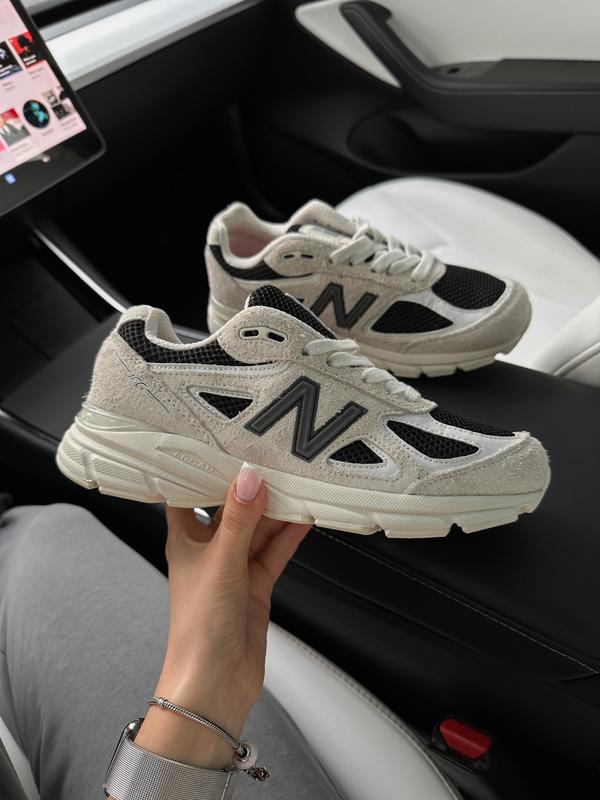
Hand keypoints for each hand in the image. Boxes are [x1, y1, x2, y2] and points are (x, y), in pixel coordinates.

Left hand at [135, 464, 310, 768]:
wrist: (215, 684)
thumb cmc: (199, 628)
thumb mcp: (220, 562)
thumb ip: (238, 520)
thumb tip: (248, 480)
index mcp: (184, 540)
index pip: (188, 494)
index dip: (200, 470)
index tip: (220, 443)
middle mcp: (209, 550)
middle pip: (231, 508)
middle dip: (251, 487)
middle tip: (272, 458)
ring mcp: (234, 567)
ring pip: (258, 529)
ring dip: (276, 510)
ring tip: (296, 481)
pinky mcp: (256, 585)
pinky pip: (275, 551)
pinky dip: (289, 535)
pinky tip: (304, 515)